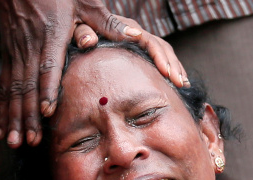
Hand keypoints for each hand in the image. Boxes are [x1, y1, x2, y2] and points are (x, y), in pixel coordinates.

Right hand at [0, 0, 183, 147]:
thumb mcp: (84, 1)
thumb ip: (106, 21)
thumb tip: (134, 35)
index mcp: (51, 36)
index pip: (48, 65)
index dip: (47, 89)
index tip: (48, 111)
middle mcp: (31, 48)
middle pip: (28, 86)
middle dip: (28, 116)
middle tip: (30, 141)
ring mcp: (18, 54)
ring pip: (14, 90)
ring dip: (14, 118)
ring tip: (16, 143)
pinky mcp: (10, 58)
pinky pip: (5, 88)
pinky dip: (2, 111)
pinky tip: (2, 131)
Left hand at [72, 15, 187, 87]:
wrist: (69, 22)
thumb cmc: (69, 27)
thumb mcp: (73, 27)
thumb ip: (81, 33)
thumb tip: (90, 40)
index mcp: (122, 26)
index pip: (147, 40)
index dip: (158, 56)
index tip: (166, 73)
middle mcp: (133, 31)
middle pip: (160, 45)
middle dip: (172, 65)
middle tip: (179, 84)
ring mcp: (137, 40)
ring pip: (164, 51)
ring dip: (175, 67)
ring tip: (183, 85)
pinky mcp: (137, 49)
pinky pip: (159, 57)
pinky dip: (170, 69)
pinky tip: (177, 83)